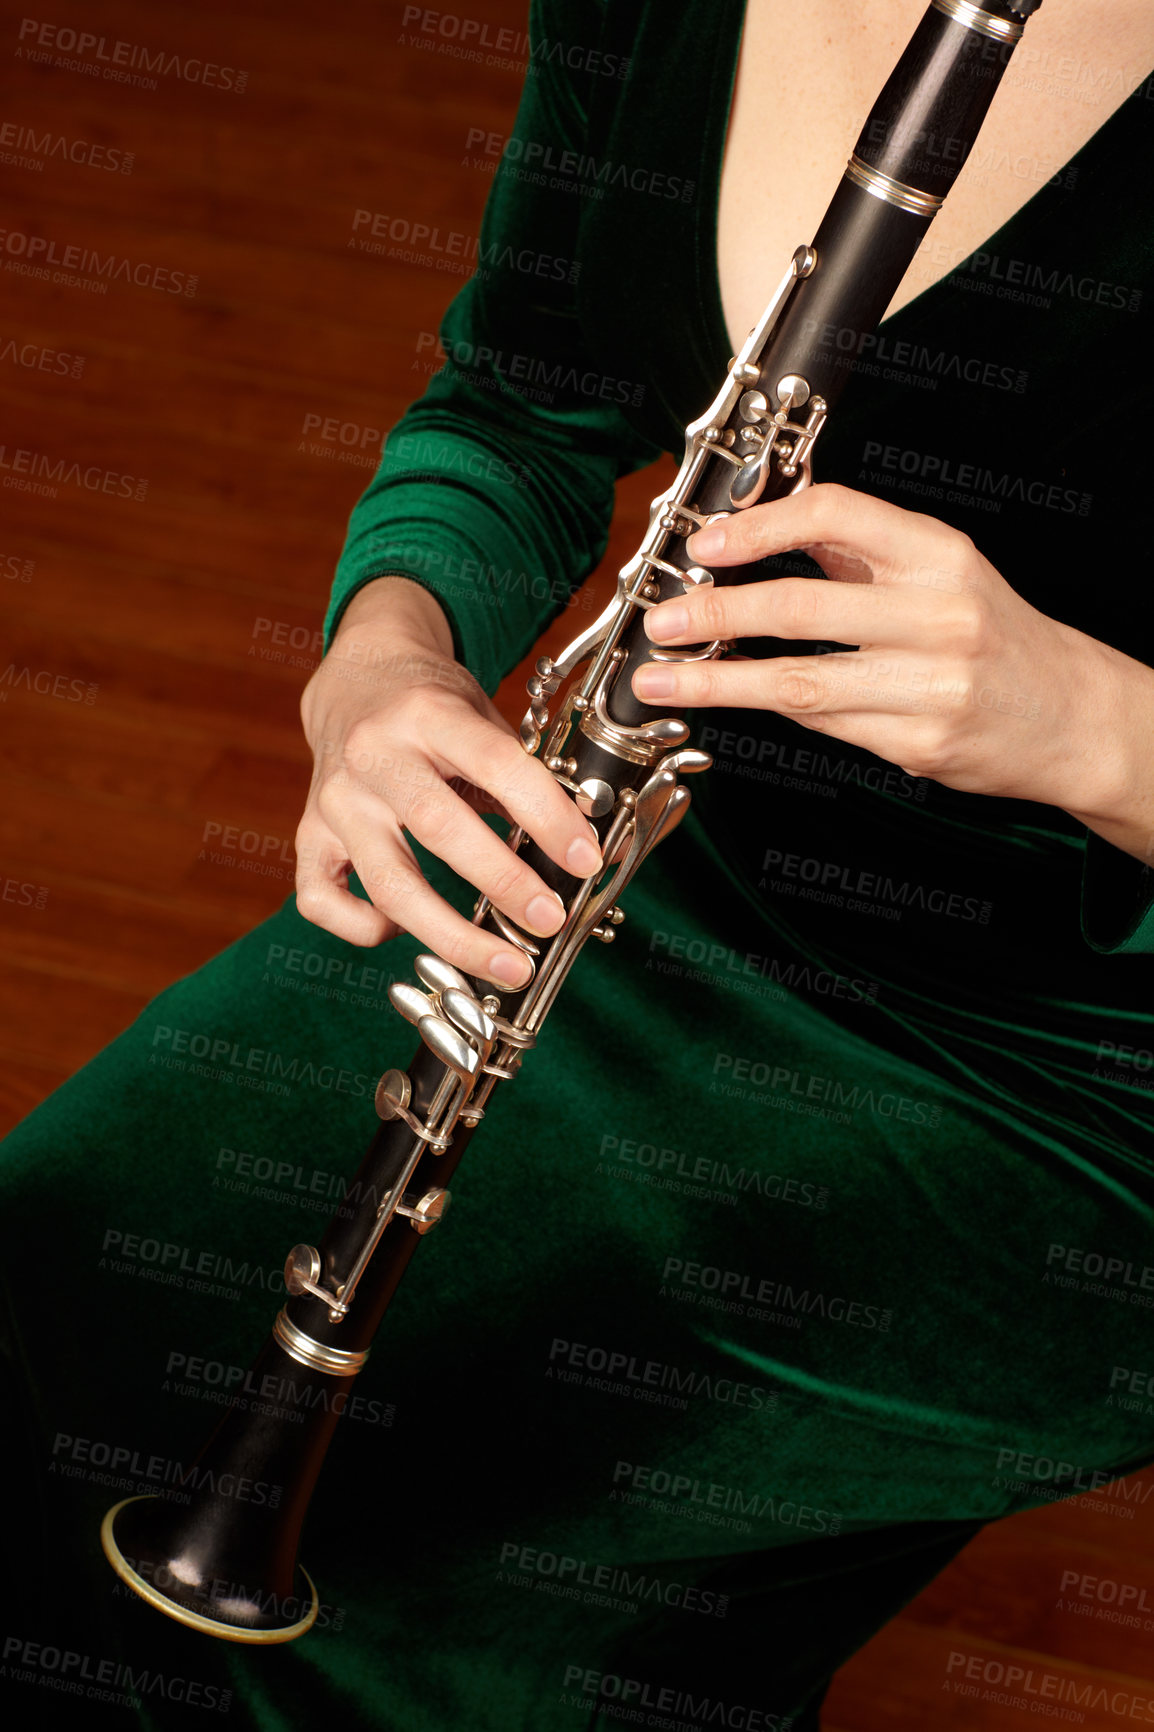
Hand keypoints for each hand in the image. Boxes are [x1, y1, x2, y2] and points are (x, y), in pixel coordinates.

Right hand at [295, 575, 601, 986]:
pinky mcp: (308, 834)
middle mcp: (374, 754)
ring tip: (505, 965)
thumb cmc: (432, 705)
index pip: (495, 764)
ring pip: (388, 882)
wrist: (355, 678)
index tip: (585, 859)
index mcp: (429, 713)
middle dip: (504, 883)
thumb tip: (578, 846)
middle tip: (549, 921)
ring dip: (451, 935)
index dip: (546, 815)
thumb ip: (522, 773)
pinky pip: (322, 900)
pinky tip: (401, 930)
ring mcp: (335, 799)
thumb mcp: (481, 716)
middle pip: (439, 829)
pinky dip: (364, 927)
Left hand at [631, 483, 1151, 851]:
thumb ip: (854, 551)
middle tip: (663, 620)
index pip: (835, 516)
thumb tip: (754, 527)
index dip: (758, 526)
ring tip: (660, 678)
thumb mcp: (937, 568)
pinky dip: (771, 710)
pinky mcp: (917, 743)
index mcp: (939, 553)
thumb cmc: (989, 632)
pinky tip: (732, 701)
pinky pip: (825, 724)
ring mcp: (930, 686)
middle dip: (716, 614)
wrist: (1067, 714)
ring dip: (717, 682)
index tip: (705, 545)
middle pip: (801, 608)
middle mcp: (939, 615)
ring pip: (799, 682)